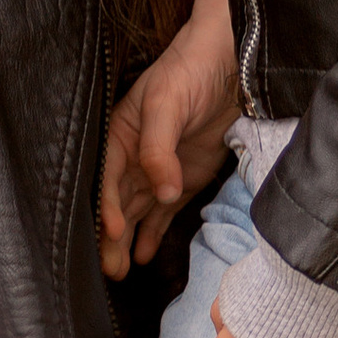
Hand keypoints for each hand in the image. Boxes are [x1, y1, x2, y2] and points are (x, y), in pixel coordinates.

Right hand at [100, 0, 238, 276]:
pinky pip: (161, 214)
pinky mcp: (180, 182)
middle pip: (116, 203)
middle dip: (110, 236)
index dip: (106, 205)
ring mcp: (156, 172)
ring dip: (126, 242)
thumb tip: (162, 191)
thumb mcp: (167, 104)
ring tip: (120, 272)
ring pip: (135, 213)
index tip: (112, 230)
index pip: (105, 177)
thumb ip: (159, 148)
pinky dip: (152, 234)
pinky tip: (143, 255)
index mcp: (118, 135)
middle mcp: (132, 158)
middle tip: (110, 269)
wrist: (231, 65)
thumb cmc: (189, 72)